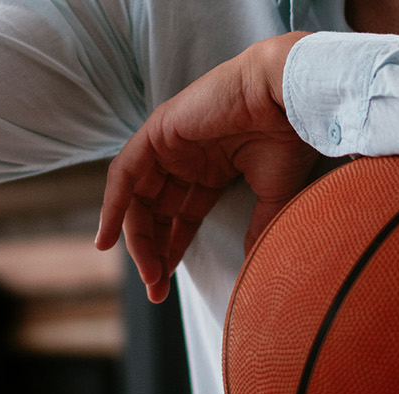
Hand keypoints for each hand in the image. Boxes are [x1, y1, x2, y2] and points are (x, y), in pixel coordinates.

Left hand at [95, 32, 317, 302]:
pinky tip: (108, 239)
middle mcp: (188, 156)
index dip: (172, 251)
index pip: (182, 216)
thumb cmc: (288, 138)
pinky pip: (125, 173)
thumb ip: (258, 228)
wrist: (289, 98)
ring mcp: (171, 143)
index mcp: (214, 168)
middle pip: (157, 211)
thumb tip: (254, 264)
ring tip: (148, 275)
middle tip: (156, 290)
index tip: (165, 287)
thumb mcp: (273, 195)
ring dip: (137, 238)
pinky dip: (113, 205)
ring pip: (139, 197)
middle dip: (153, 252)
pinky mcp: (158, 131)